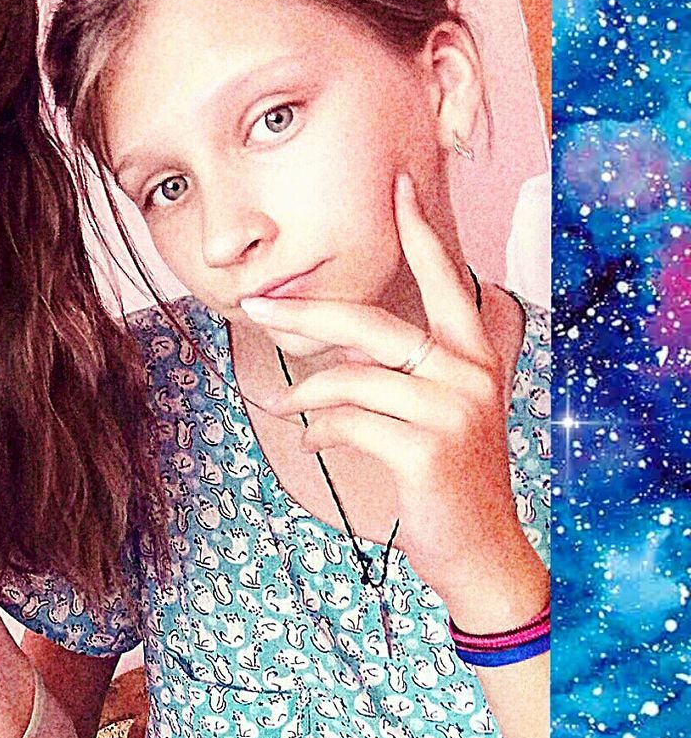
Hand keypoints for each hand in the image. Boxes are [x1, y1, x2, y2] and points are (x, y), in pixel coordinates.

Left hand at [242, 174, 542, 614]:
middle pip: (368, 324)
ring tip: (286, 406)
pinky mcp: (425, 450)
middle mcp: (468, 374)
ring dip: (304, 392)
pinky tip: (314, 440)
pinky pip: (346, 422)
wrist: (481, 551)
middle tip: (256, 305)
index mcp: (474, 356)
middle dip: (303, 312)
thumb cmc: (448, 479)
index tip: (396, 185)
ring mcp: (450, 412)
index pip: (445, 281)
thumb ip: (400, 374)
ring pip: (349, 377)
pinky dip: (318, 430)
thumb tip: (328, 352)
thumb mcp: (438, 415)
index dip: (419, 232)